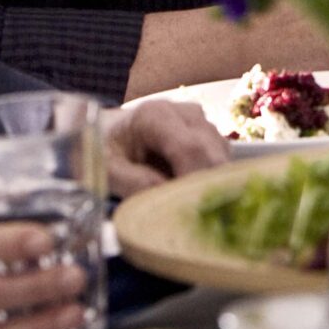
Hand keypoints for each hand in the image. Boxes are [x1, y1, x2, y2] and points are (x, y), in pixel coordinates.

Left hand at [106, 98, 229, 197]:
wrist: (110, 132)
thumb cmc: (108, 150)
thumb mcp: (108, 169)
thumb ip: (134, 182)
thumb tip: (166, 198)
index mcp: (154, 116)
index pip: (190, 147)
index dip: (196, 178)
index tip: (191, 209)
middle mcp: (184, 112)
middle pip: (212, 152)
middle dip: (207, 186)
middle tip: (194, 215)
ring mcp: (201, 121)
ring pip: (221, 156)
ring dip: (210, 183)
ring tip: (189, 204)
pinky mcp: (209, 134)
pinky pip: (221, 158)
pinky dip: (212, 179)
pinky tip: (193, 193)